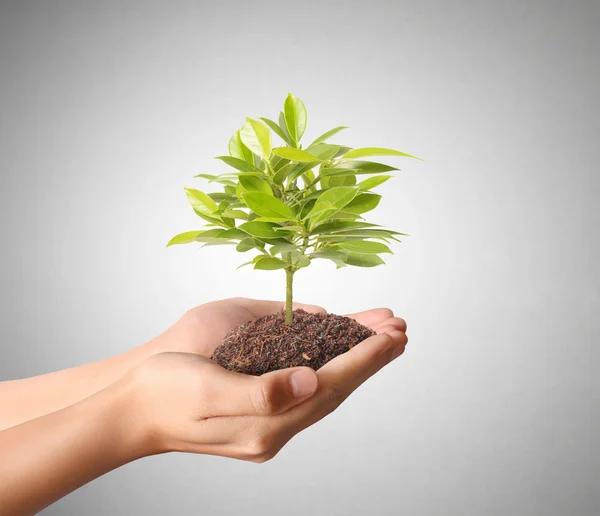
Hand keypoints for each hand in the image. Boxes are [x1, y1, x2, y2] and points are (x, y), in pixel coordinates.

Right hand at [123, 301, 406, 461]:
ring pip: (325, 389)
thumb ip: (261, 392)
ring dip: (355, 364)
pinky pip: (307, 388)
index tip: (392, 337)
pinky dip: (329, 367)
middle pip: (335, 389)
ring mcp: (269, 424)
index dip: (363, 360)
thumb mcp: (208, 391)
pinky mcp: (261, 412)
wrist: (134, 412)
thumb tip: (312, 382)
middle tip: (400, 333)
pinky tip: (338, 356)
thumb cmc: (164, 394)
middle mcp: (275, 429)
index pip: (329, 386)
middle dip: (369, 360)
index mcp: (266, 424)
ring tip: (381, 342)